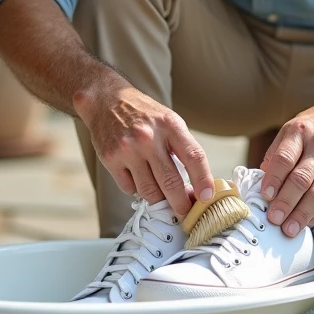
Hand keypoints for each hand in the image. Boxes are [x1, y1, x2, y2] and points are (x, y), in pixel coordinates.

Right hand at [74, 85, 214, 217]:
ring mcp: (128, 149)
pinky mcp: (111, 159)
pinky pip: (129, 188)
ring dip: (157, 198)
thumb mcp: (169, 122)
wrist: (106, 100)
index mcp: (170, 125)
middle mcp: (149, 138)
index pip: (194, 157)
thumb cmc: (144, 114)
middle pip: (171, 182)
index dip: (203, 181)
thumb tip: (196, 185)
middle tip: (185, 212)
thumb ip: (182, 149)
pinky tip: (137, 176)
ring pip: (149, 191)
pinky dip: (136, 189)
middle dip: (180, 204)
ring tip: (160, 193)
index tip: (207, 198)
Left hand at [258, 93, 313, 236]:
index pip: (285, 158)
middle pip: (301, 179)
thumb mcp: (292, 128)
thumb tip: (261, 178)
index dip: (274, 179)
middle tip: (273, 220)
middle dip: (286, 202)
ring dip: (302, 214)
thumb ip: (276, 153)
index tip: (264, 196)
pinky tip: (308, 223)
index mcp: (300, 132)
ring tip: (289, 230)